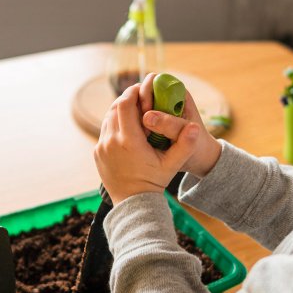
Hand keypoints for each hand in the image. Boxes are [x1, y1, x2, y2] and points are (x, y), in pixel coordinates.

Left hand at [94, 84, 200, 204]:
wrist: (133, 204)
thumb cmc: (154, 183)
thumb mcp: (173, 164)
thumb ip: (185, 145)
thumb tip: (195, 127)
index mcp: (129, 141)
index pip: (125, 104)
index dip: (133, 92)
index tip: (142, 88)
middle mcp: (111, 141)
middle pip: (114, 107)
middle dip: (127, 98)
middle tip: (139, 95)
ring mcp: (101, 147)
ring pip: (107, 118)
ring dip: (119, 111)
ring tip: (133, 109)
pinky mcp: (97, 153)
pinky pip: (104, 131)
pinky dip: (113, 124)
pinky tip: (125, 127)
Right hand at [137, 73, 221, 177]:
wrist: (198, 157)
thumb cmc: (197, 144)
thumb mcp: (186, 135)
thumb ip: (170, 125)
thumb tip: (147, 116)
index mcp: (177, 94)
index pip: (155, 81)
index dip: (146, 92)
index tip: (146, 112)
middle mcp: (165, 98)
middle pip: (140, 91)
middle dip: (136, 105)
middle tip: (140, 124)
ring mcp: (156, 109)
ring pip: (135, 105)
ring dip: (132, 116)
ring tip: (139, 134)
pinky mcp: (149, 121)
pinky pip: (134, 118)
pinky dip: (132, 126)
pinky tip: (136, 138)